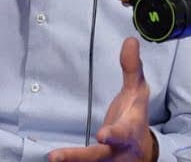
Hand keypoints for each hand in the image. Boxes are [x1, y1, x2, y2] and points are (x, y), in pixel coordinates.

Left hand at [48, 38, 155, 161]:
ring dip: (70, 161)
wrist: (139, 150)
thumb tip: (130, 40)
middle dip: (79, 156)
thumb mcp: (137, 93)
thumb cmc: (134, 116)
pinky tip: (52, 160)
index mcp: (129, 131)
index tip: (103, 136)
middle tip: (56, 157)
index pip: (123, 132)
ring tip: (51, 159)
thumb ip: (132, 69)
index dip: (114, 135)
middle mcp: (117, 150)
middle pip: (99, 156)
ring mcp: (105, 161)